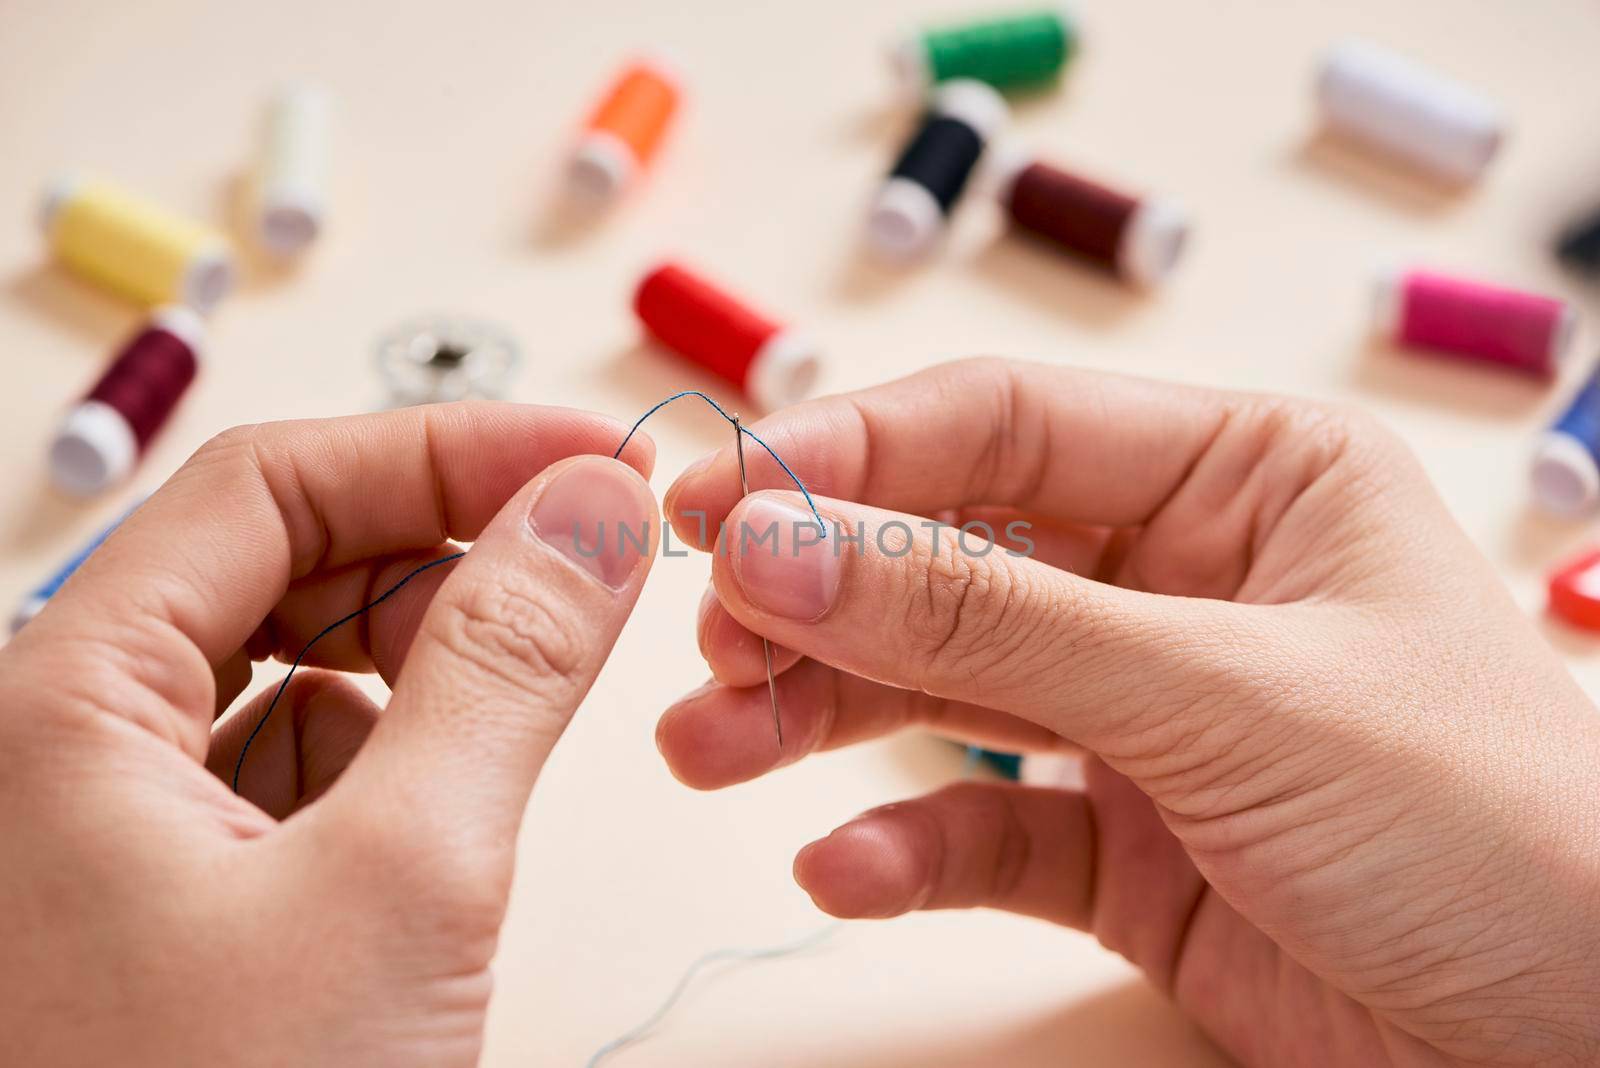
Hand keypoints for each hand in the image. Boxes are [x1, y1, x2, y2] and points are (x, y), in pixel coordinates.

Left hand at [0, 403, 657, 1065]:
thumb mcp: (402, 883)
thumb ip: (507, 665)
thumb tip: (595, 510)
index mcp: (58, 706)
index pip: (271, 485)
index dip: (446, 448)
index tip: (592, 458)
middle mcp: (60, 750)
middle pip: (272, 564)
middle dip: (441, 547)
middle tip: (592, 559)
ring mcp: (105, 832)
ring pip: (288, 668)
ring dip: (424, 654)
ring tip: (531, 693)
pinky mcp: (169, 905)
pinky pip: (290, 769)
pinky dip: (391, 753)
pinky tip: (449, 805)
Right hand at [657, 357, 1599, 1066]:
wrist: (1594, 1056)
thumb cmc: (1493, 830)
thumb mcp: (1227, 697)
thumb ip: (990, 624)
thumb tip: (780, 543)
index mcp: (1240, 477)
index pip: (1001, 425)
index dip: (846, 454)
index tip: (716, 498)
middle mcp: (1179, 581)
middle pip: (947, 554)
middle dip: (818, 594)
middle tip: (709, 638)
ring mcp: (1145, 716)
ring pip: (942, 689)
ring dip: (818, 715)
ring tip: (709, 747)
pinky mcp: (1126, 846)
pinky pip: (984, 828)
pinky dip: (905, 846)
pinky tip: (843, 869)